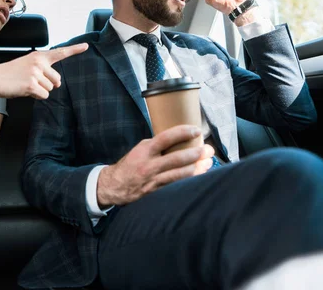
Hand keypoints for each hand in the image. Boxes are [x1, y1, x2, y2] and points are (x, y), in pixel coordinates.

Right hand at [0, 43, 88, 98]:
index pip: (60, 52)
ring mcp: (35, 73)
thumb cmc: (10, 73)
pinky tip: (24, 90)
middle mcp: (38, 62)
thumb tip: (58, 84)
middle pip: (57, 80)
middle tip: (30, 81)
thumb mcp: (27, 66)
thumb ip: (44, 71)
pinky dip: (35, 96)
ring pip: (50, 89)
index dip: (74, 50)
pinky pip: (43, 95)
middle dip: (47, 84)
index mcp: (39, 56)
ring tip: (24, 84)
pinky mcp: (31, 85)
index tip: (86, 46)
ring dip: (39, 90)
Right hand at [97, 125, 214, 206]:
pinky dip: (189, 181)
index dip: (182, 133)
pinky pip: (176, 186)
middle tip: (208, 150)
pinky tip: (199, 177)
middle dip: (196, 154)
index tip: (196, 130)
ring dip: (197, 168)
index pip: (166, 138)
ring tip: (208, 163)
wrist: (114, 186)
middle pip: (177, 159)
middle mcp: (149, 165)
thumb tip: (179, 139)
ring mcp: (153, 180)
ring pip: (180, 174)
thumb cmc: (130, 164)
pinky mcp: (156, 192)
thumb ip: (157, 145)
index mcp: (145, 150)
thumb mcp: (140, 149)